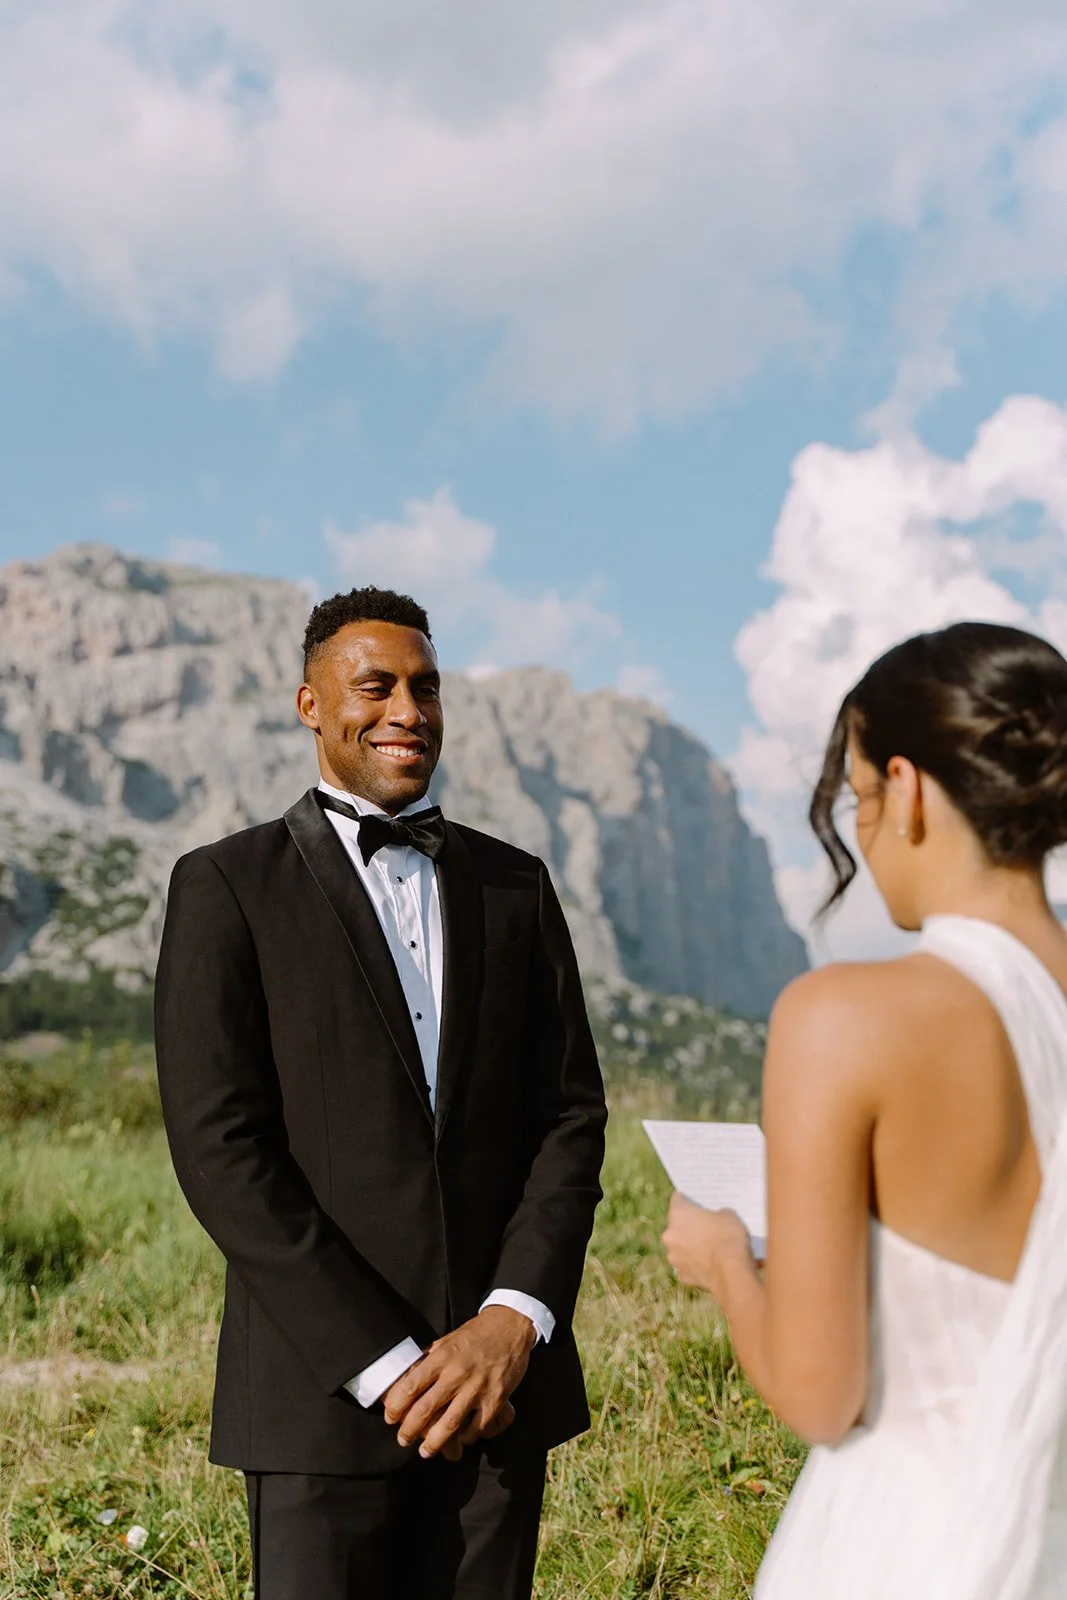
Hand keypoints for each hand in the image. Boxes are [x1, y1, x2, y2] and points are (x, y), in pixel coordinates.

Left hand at [383, 1307, 534, 1458]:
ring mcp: (478, 1387)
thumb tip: (406, 1377)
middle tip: (402, 1440)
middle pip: (426, 1408)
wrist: (510, 1326)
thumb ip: (428, 1359)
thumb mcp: (446, 1340)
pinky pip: (477, 1426)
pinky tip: (459, 1440)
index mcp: (442, 1357)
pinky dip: (465, 1437)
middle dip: (409, 1429)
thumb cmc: (475, 1334)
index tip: (390, 1416)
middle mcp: (457, 1373)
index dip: (397, 1405)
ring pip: (450, 1423)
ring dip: (434, 1442)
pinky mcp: (496, 1399)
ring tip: (425, 1451)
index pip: (412, 1385)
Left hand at [662, 1192, 755, 1300]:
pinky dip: (696, 1265)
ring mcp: (674, 1257)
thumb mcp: (729, 1215)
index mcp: (678, 1214)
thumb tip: (716, 1219)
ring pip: (679, 1248)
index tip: (694, 1202)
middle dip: (688, 1226)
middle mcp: (670, 1235)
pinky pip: (687, 1266)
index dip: (687, 1200)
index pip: (678, 1199)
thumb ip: (717, 1213)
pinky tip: (710, 1265)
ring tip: (708, 1249)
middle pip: (676, 1226)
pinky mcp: (682, 1276)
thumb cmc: (728, 1236)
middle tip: (704, 1227)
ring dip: (689, 1247)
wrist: (731, 1271)